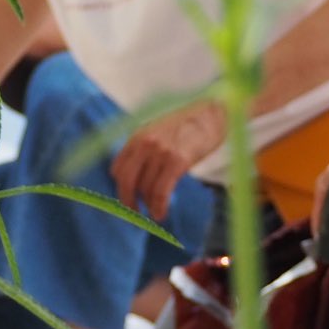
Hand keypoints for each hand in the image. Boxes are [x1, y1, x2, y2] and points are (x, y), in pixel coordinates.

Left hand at [113, 99, 225, 222]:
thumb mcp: (157, 132)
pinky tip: (161, 214)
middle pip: (126, 180)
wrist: (211, 114)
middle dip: (128, 201)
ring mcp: (160, 152)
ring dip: (149, 206)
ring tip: (154, 213)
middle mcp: (145, 143)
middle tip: (134, 213)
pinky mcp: (177, 161)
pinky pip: (161, 191)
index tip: (128, 197)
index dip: (120, 187)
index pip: (117, 168)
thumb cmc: (187, 125)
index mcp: (137, 136)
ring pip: (145, 188)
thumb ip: (144, 150)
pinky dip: (159, 207)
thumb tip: (137, 178)